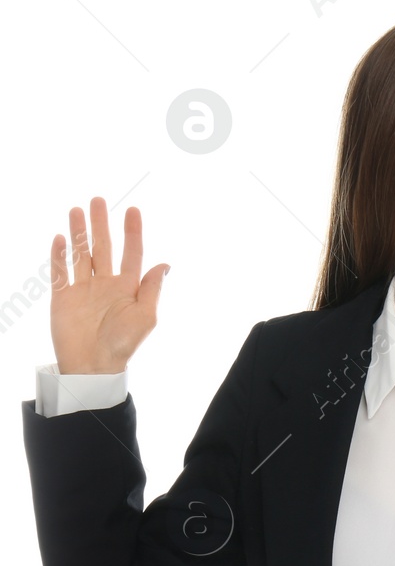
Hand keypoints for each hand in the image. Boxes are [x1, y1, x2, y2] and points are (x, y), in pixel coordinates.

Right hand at [49, 197, 169, 374]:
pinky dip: (59, 255)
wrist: (93, 366)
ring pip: (80, 254)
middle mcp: (105, 283)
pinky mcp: (62, 297)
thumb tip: (165, 264)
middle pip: (103, 247)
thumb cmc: (123, 344)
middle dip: (101, 223)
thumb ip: (151, 288)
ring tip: (76, 210)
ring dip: (79, 233)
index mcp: (128, 286)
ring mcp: (83, 289)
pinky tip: (60, 238)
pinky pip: (60, 272)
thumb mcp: (146, 316)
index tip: (133, 210)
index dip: (132, 231)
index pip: (131, 252)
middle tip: (97, 200)